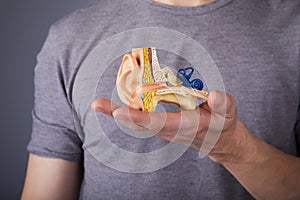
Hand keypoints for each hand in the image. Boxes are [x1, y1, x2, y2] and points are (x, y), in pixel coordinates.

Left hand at [91, 90, 246, 162]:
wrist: (218, 140)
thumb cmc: (222, 125)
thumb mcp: (228, 115)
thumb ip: (223, 105)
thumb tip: (214, 95)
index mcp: (185, 126)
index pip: (159, 123)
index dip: (140, 117)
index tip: (121, 111)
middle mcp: (170, 130)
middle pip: (141, 124)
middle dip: (119, 115)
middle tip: (98, 105)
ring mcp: (164, 129)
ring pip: (138, 122)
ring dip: (117, 114)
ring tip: (98, 105)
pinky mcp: (162, 125)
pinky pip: (141, 120)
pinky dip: (127, 113)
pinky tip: (113, 106)